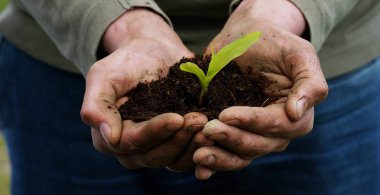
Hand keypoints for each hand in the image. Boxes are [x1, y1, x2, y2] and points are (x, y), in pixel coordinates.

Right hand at [81, 9, 206, 169]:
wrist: (154, 52)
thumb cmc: (127, 61)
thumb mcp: (104, 75)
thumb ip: (97, 104)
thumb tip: (108, 136)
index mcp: (110, 137)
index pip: (132, 142)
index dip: (154, 132)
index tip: (176, 118)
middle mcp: (132, 149)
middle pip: (155, 155)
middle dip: (178, 138)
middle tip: (199, 119)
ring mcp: (156, 149)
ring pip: (174, 159)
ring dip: (193, 144)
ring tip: (208, 124)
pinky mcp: (176, 144)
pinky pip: (189, 155)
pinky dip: (202, 146)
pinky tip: (214, 131)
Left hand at [193, 0, 327, 179]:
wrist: (247, 38)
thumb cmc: (275, 43)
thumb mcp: (299, 54)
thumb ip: (309, 83)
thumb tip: (297, 113)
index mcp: (295, 115)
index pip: (276, 124)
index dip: (252, 121)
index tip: (226, 114)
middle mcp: (275, 132)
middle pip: (256, 144)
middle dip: (231, 138)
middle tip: (207, 130)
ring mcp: (252, 136)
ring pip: (239, 156)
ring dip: (219, 156)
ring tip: (198, 152)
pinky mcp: (232, 134)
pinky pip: (225, 154)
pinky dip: (212, 165)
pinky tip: (199, 170)